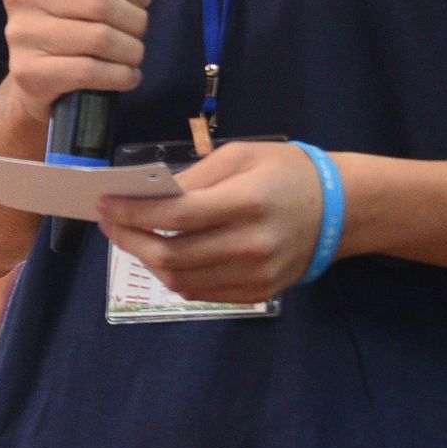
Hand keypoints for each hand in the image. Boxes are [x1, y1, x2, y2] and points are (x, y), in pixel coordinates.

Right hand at [0, 0, 171, 125]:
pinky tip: (127, 75)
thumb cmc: (71, 15)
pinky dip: (119, 75)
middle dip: (135, 19)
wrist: (35, 75)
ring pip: (99, 38)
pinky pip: (89, 71)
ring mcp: (20, 33)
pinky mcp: (28, 72)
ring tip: (134, 52)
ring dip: (131, 49)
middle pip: (99, 1)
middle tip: (140, 28)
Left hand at [96, 138, 331, 303]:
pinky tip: (159, 256)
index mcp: (248, 202)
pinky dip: (173, 277)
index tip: (106, 204)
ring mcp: (256, 275)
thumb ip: (194, 176)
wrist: (340, 209)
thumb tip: (148, 194)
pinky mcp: (259, 292)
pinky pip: (201, 292)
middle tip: (109, 222)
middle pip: (173, 256)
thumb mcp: (242, 155)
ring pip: (181, 280)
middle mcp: (252, 245)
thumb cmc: (287, 172)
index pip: (177, 218)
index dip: (134, 214)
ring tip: (128, 238)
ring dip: (146, 261)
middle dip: (130, 239)